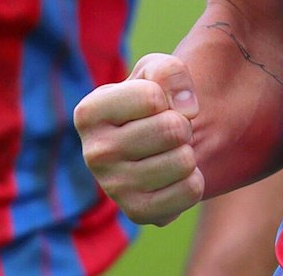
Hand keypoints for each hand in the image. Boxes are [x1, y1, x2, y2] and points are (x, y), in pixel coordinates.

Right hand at [73, 52, 205, 224]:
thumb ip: (168, 71)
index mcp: (88, 113)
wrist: (149, 144)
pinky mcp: (137, 213)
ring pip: (184, 161)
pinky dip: (193, 178)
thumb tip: (187, 109)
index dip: (167, 95)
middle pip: (171, 129)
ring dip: (187, 151)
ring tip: (169, 150)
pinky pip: (190, 191)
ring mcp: (114, 188)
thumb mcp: (154, 72)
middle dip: (182, 124)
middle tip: (169, 129)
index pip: (152, 97)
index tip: (157, 104)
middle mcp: (94, 153)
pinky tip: (174, 174)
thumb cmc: (149, 102)